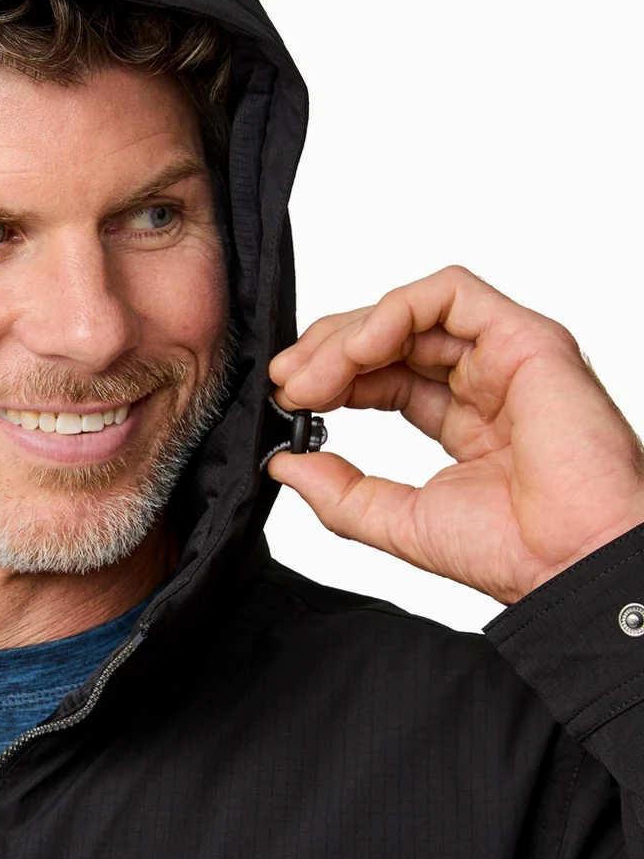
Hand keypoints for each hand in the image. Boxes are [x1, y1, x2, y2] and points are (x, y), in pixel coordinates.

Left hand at [266, 265, 643, 605]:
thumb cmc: (516, 552)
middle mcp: (487, 381)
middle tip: (287, 382)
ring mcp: (507, 356)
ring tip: (310, 377)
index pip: (384, 375)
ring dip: (349, 336)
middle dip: (328, 352)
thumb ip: (340, 492)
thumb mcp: (398, 520)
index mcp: (466, 420)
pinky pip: (450, 293)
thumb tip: (284, 463)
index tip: (288, 399)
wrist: (574, 565)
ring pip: (412, 311)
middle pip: (391, 337)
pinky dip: (394, 311)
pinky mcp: (526, 338)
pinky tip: (358, 350)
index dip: (332, 377)